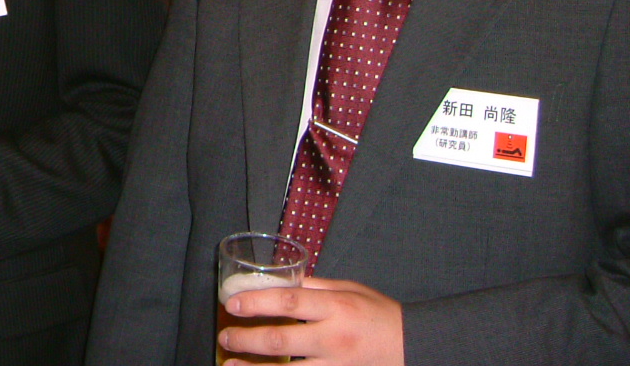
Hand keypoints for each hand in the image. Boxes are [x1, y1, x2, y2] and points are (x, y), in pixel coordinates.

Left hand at [218, 277, 403, 365]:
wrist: (413, 347)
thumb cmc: (377, 313)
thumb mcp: (348, 289)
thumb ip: (314, 286)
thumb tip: (279, 279)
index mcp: (335, 306)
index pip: (288, 301)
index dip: (256, 302)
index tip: (231, 303)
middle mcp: (333, 337)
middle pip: (281, 340)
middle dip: (247, 340)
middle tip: (225, 337)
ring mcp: (336, 364)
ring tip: (230, 365)